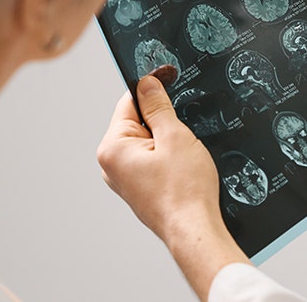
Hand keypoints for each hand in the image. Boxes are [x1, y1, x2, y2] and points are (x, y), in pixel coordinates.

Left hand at [97, 73, 248, 299]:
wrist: (194, 230)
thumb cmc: (184, 191)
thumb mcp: (175, 136)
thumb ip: (158, 106)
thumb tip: (147, 84)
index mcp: (112, 148)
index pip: (129, 102)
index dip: (152, 88)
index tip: (169, 77)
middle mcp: (111, 164)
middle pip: (137, 121)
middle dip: (161, 118)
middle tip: (182, 130)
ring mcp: (124, 178)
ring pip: (147, 141)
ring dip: (166, 139)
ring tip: (183, 154)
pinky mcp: (139, 188)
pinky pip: (150, 159)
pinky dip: (167, 155)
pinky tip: (182, 166)